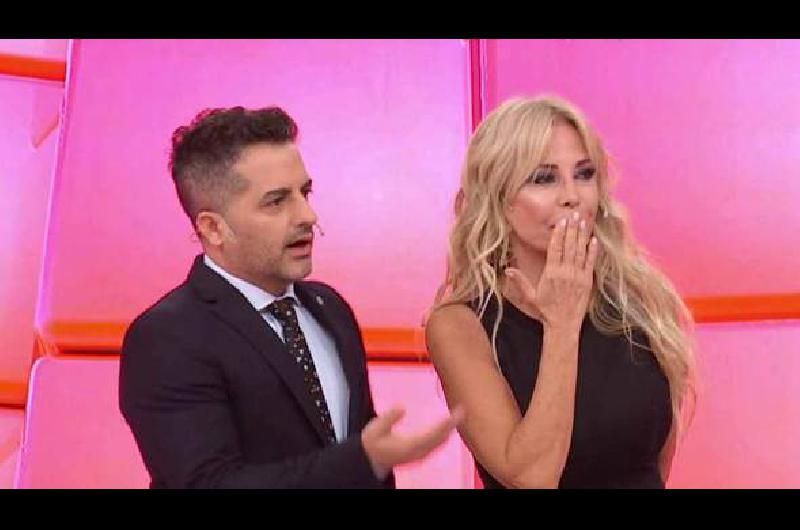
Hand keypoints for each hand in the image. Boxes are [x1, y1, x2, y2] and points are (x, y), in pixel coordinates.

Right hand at [362, 405, 464, 476]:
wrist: (371, 460)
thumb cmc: (373, 444)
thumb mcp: (374, 429)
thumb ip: (388, 418)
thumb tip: (402, 406)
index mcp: (409, 446)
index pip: (432, 434)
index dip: (445, 424)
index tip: (454, 413)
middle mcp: (419, 452)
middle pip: (440, 438)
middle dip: (452, 424)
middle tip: (462, 410)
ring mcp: (421, 454)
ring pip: (441, 442)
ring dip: (450, 429)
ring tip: (459, 415)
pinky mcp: (422, 453)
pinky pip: (438, 443)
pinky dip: (446, 433)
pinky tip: (449, 426)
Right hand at [505, 211, 597, 330]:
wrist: (564, 324)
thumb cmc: (546, 310)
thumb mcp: (530, 296)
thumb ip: (520, 281)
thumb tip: (507, 270)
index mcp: (551, 273)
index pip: (555, 249)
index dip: (559, 234)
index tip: (561, 221)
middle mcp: (565, 272)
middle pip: (569, 246)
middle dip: (572, 229)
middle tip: (574, 214)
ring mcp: (578, 276)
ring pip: (580, 252)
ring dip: (581, 236)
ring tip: (583, 221)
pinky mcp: (587, 282)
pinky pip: (590, 263)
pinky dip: (592, 251)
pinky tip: (593, 240)